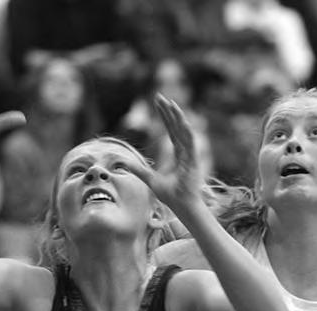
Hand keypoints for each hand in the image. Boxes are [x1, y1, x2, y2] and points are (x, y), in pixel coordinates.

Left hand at [136, 94, 201, 211]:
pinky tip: (183, 120)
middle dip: (169, 112)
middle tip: (160, 97)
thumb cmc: (171, 196)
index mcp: (178, 155)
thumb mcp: (150, 179)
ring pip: (184, 131)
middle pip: (177, 128)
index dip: (165, 118)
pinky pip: (191, 143)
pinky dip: (187, 131)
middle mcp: (186, 153)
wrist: (182, 207)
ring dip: (178, 117)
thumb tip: (123, 164)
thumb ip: (139, 170)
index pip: (171, 132)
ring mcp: (190, 156)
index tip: (158, 104)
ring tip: (171, 103)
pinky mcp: (193, 161)